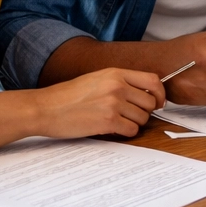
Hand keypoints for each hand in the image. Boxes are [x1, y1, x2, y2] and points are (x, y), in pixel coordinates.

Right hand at [32, 68, 166, 138]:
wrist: (45, 108)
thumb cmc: (67, 96)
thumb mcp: (96, 79)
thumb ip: (120, 82)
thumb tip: (145, 93)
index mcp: (115, 73)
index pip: (153, 80)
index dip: (160, 93)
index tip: (158, 102)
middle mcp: (117, 86)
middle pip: (150, 102)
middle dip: (144, 111)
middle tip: (130, 115)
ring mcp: (113, 104)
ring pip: (142, 118)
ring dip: (134, 123)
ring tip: (117, 121)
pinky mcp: (108, 121)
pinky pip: (132, 130)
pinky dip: (126, 132)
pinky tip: (113, 128)